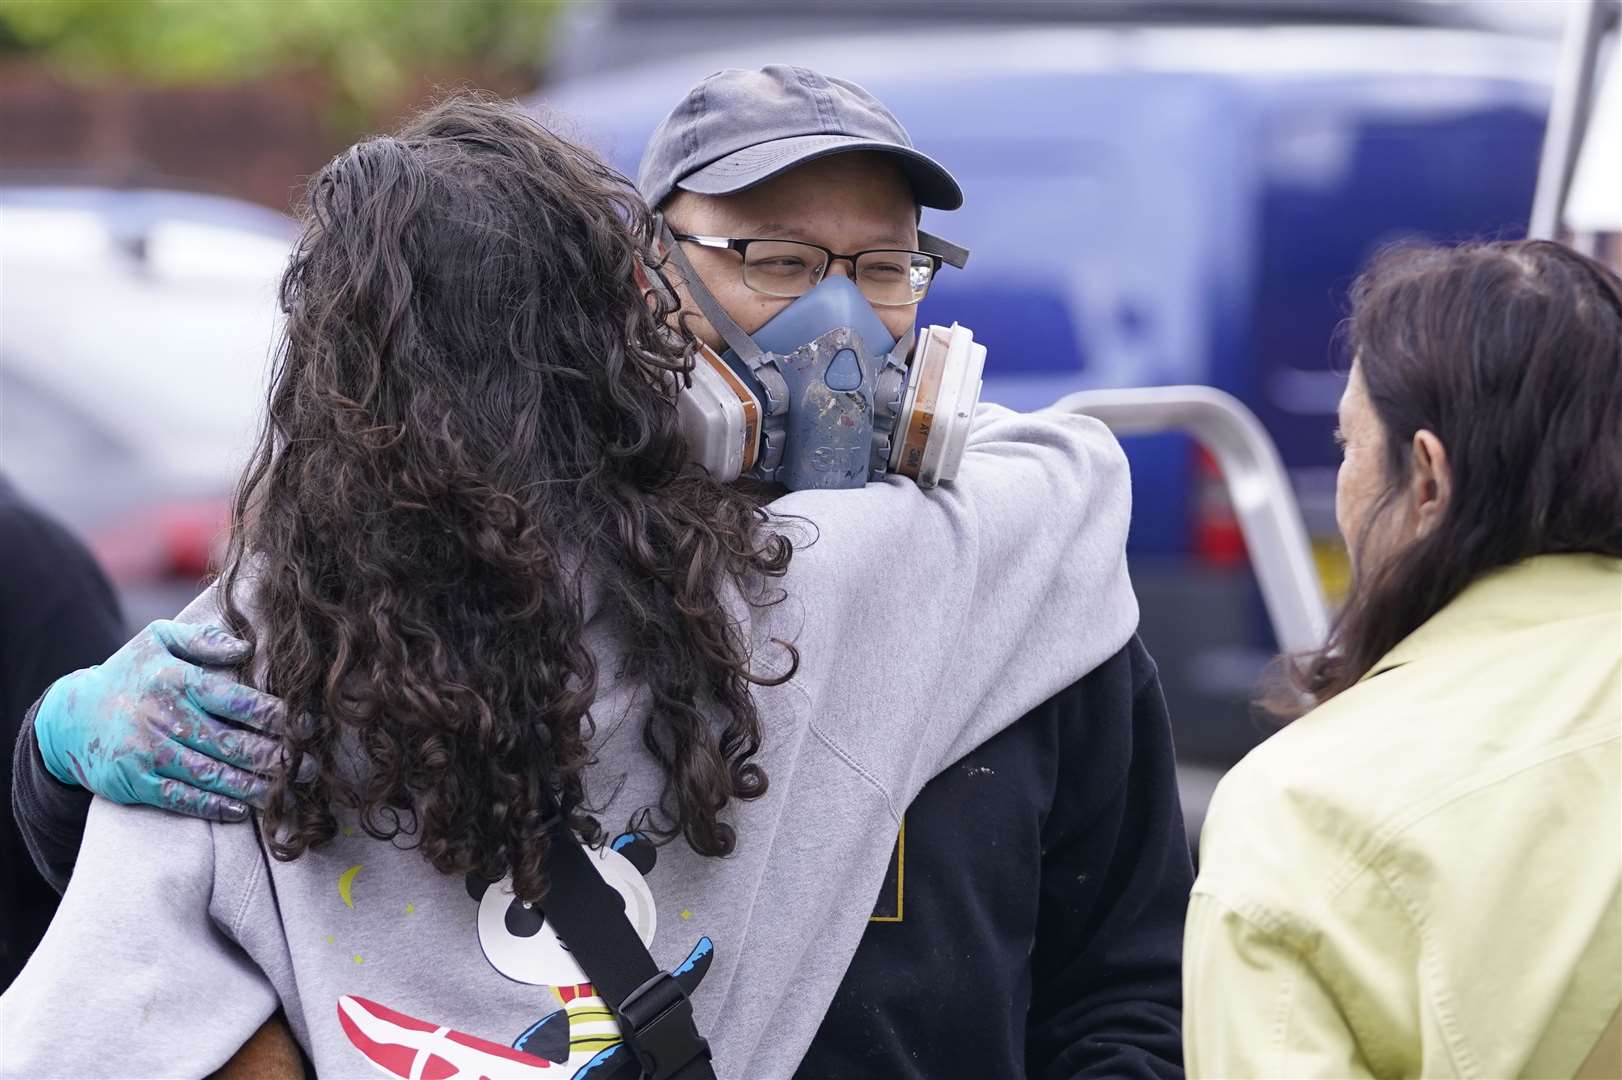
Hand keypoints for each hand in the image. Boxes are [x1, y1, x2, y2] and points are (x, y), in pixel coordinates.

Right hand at [34, 619, 286, 821]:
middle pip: (232, 743)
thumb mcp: (158, 641)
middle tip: (310, 767)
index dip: (277, 716)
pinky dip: (214, 806)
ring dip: (255, 787)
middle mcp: (164, 718)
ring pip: (213, 775)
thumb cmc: (128, 673)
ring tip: (289, 792)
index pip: (237, 701)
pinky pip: (181, 798)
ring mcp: (148, 753)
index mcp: (176, 680)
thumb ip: (202, 641)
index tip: (308, 726)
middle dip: (277, 757)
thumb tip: (246, 647)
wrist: (69, 717)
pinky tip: (242, 810)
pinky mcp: (135, 782)